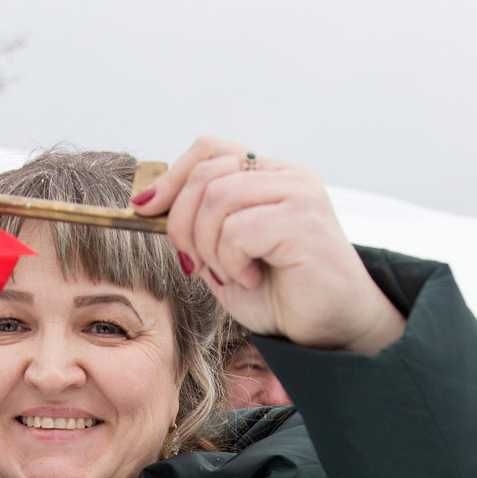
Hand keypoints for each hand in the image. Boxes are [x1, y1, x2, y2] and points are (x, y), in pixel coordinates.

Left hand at [133, 136, 404, 352]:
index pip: (208, 149)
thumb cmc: (280, 295)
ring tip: (229, 274)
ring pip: (217, 199)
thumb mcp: (224, 257)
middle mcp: (286, 175)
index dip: (170, 178)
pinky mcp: (303, 220)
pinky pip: (238, 229)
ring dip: (207, 247)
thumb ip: (197, 229)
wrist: (331, 328)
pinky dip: (231, 261)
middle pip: (205, 174)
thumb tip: (150, 206)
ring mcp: (298, 194)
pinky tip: (251, 279)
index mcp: (268, 175)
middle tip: (193, 263)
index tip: (145, 210)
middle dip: (181, 224)